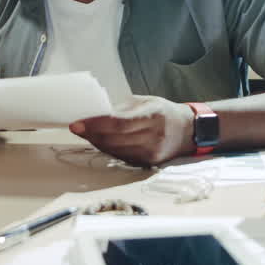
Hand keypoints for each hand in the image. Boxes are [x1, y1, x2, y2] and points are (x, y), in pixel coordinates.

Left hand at [69, 95, 195, 166]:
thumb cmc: (163, 112)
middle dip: (91, 134)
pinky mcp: (147, 163)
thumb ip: (121, 109)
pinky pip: (121, 157)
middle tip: (77, 127)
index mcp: (153, 116)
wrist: (187, 131)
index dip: (96, 124)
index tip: (78, 123)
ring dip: (96, 142)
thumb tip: (94, 114)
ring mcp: (151, 152)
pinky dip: (108, 149)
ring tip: (86, 132)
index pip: (119, 123)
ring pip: (114, 150)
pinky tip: (100, 141)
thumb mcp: (145, 102)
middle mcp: (153, 136)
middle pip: (114, 139)